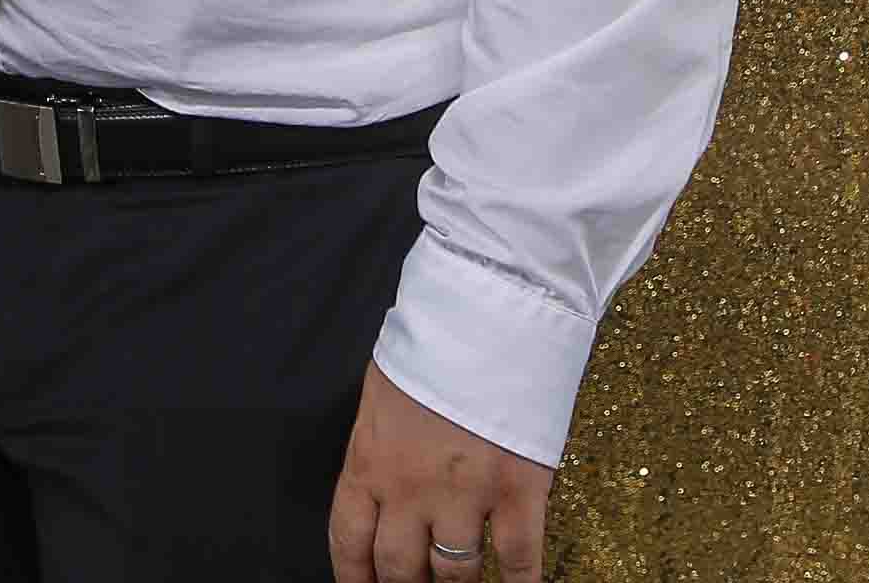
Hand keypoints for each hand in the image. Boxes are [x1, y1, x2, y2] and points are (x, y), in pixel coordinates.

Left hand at [327, 363, 552, 582]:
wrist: (488, 312)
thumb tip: (380, 486)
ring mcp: (465, 495)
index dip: (354, 578)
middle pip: (399, 569)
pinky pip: (519, 559)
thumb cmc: (433, 342)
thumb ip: (379, 449)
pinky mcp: (517, 491)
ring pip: (455, 574)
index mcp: (369, 461)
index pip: (349, 542)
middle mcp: (409, 490)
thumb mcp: (382, 394)